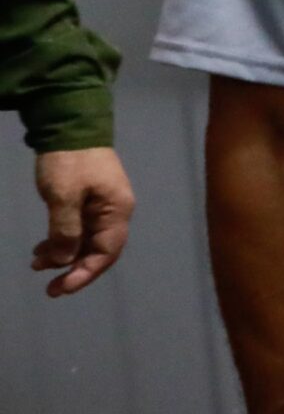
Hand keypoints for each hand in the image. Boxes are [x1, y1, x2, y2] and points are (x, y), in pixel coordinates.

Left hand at [31, 146, 134, 296]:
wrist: (70, 125)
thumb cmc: (69, 161)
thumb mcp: (63, 196)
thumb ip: (65, 231)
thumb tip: (65, 260)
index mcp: (116, 212)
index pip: (105, 253)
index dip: (84, 273)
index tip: (61, 288)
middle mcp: (115, 212)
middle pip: (98, 251)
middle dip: (74, 270)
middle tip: (49, 288)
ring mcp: (103, 206)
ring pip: (86, 241)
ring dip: (64, 256)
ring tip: (36, 265)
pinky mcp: (89, 200)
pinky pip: (78, 229)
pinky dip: (61, 241)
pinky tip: (42, 248)